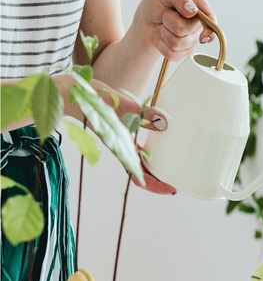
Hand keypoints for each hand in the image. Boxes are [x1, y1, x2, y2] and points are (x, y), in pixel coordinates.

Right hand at [55, 75, 175, 193]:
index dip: (154, 185)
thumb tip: (164, 122)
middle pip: (140, 172)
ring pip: (138, 161)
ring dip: (154, 168)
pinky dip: (149, 151)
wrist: (68, 91)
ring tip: (172, 170)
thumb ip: (141, 113)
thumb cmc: (88, 98)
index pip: (137, 174)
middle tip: (176, 183)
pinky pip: (136, 146)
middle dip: (158, 180)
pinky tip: (160, 148)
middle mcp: (120, 147)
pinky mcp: (119, 130)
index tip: (170, 190)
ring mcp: (119, 140)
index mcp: (118, 147)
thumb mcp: (118, 103)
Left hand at [133, 0, 216, 60]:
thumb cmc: (155, 5)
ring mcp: (191, 39)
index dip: (208, 29)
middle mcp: (197, 23)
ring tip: (164, 26)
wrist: (145, 23)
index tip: (202, 36)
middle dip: (170, 22)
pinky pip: (174, 54)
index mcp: (197, 5)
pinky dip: (162, 46)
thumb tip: (192, 10)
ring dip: (165, 34)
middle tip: (165, 16)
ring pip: (178, 43)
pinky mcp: (183, 52)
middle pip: (186, 29)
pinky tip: (163, 39)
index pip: (210, 19)